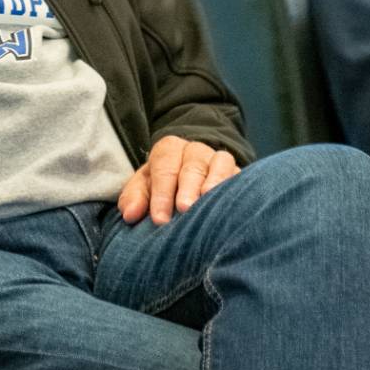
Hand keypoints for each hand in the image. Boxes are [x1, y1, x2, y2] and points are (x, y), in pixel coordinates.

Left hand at [117, 135, 239, 226]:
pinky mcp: (238, 173)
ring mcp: (219, 159)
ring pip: (219, 165)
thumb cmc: (162, 187)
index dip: (161, 193)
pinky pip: (239, 175)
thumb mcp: (144, 188)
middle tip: (184, 208)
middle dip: (187, 188)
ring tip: (208, 202)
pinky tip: (230, 206)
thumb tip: (130, 214)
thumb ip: (134, 198)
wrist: (191, 176)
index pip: (164, 166)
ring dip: (214, 184)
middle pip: (192, 166)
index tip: (159, 219)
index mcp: (169, 150)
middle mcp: (195, 151)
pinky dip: (235, 188)